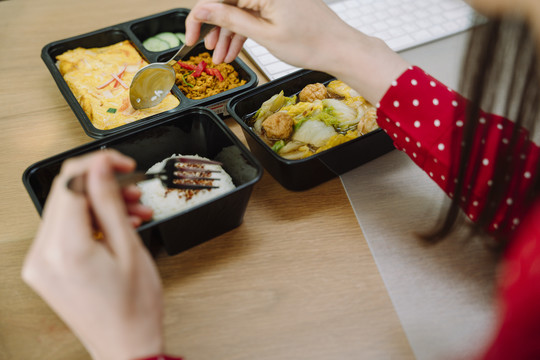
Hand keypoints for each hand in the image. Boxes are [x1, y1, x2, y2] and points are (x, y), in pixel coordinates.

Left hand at [22, 150, 162, 359]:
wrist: (125, 347)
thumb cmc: (134, 309)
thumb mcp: (130, 248)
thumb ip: (110, 203)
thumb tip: (100, 168)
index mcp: (66, 250)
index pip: (71, 182)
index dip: (98, 164)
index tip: (120, 163)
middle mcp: (43, 256)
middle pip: (65, 194)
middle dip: (101, 184)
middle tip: (132, 189)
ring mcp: (40, 264)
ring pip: (66, 211)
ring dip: (98, 204)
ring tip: (132, 211)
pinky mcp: (44, 269)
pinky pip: (64, 231)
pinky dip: (90, 222)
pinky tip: (116, 226)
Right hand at [186, 0, 409, 103]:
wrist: (340, 49)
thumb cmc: (310, 43)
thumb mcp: (264, 34)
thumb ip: (230, 18)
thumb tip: (202, 9)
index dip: (199, 17)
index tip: (190, 37)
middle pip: (227, 3)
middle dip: (215, 28)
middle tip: (208, 51)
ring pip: (239, 10)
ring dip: (229, 33)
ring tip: (222, 58)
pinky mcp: (279, 2)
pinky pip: (254, 13)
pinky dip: (244, 31)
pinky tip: (236, 50)